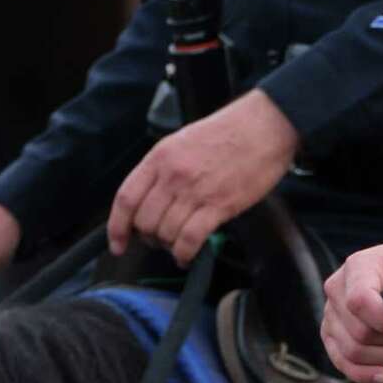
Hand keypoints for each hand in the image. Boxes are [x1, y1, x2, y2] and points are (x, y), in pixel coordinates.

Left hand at [108, 89, 298, 265]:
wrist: (265, 126)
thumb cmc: (229, 132)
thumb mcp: (184, 141)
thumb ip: (164, 168)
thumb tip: (150, 199)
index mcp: (161, 156)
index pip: (126, 198)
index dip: (117, 227)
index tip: (117, 244)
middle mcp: (173, 175)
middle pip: (144, 222)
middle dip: (148, 238)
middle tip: (159, 240)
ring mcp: (195, 192)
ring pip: (165, 234)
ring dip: (168, 246)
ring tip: (177, 245)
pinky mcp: (218, 207)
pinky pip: (189, 241)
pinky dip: (184, 254)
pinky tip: (186, 256)